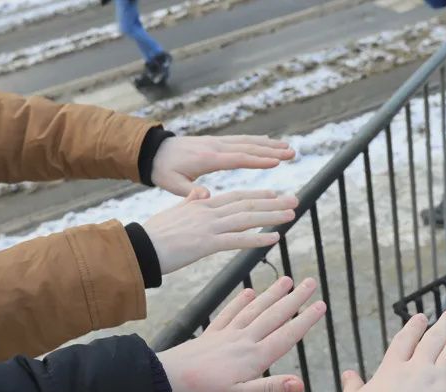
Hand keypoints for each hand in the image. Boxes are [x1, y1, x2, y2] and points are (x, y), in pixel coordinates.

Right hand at [143, 189, 296, 273]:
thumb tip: (200, 193)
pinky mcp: (206, 244)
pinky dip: (257, 238)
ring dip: (271, 216)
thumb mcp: (174, 212)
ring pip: (247, 218)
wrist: (139, 248)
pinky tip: (274, 238)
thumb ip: (190, 202)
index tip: (275, 194)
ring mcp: (208, 227)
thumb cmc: (153, 234)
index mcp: (201, 204)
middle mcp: (208, 211)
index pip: (236, 196)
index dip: (257, 195)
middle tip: (294, 200)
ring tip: (291, 215)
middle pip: (247, 204)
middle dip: (273, 202)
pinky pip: (237, 240)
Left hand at [151, 135, 295, 195]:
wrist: (152, 151)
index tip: (277, 161)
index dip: (258, 160)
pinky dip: (257, 141)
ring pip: (247, 142)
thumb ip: (189, 192)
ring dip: (268, 145)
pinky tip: (268, 143)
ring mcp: (216, 142)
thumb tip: (205, 196)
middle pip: (248, 147)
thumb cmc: (162, 170)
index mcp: (207, 158)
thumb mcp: (171, 184)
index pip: (237, 158)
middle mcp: (215, 147)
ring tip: (288, 148)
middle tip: (292, 153)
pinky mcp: (216, 142)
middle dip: (271, 150)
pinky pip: (240, 140)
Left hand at [159, 277, 325, 391]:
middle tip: (311, 282)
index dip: (305, 320)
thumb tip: (300, 384)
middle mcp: (243, 341)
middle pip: (274, 316)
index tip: (321, 305)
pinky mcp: (211, 335)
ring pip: (255, 310)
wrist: (166, 381)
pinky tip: (249, 291)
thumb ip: (269, 389)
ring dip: (272, 294)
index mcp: (254, 358)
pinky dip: (241, 301)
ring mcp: (226, 335)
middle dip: (294, 300)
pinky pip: (229, 313)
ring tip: (287, 280)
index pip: (286, 336)